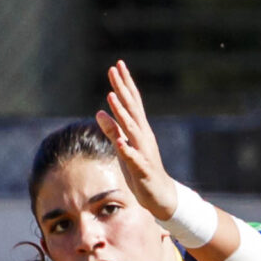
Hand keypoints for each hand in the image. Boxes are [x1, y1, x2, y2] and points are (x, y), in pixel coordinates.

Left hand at [96, 59, 179, 221]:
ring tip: (111, 97)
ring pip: (132, 130)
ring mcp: (144, 152)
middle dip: (123, 90)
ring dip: (122, 114)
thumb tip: (99, 112)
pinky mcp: (143, 170)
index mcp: (139, 130)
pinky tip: (120, 142)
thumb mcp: (122, 148)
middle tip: (114, 69)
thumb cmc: (141, 170)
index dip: (124, 84)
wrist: (161, 195)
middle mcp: (143, 136)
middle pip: (132, 109)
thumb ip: (112, 130)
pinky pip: (134, 159)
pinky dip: (127, 149)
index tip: (117, 65)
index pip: (131, 103)